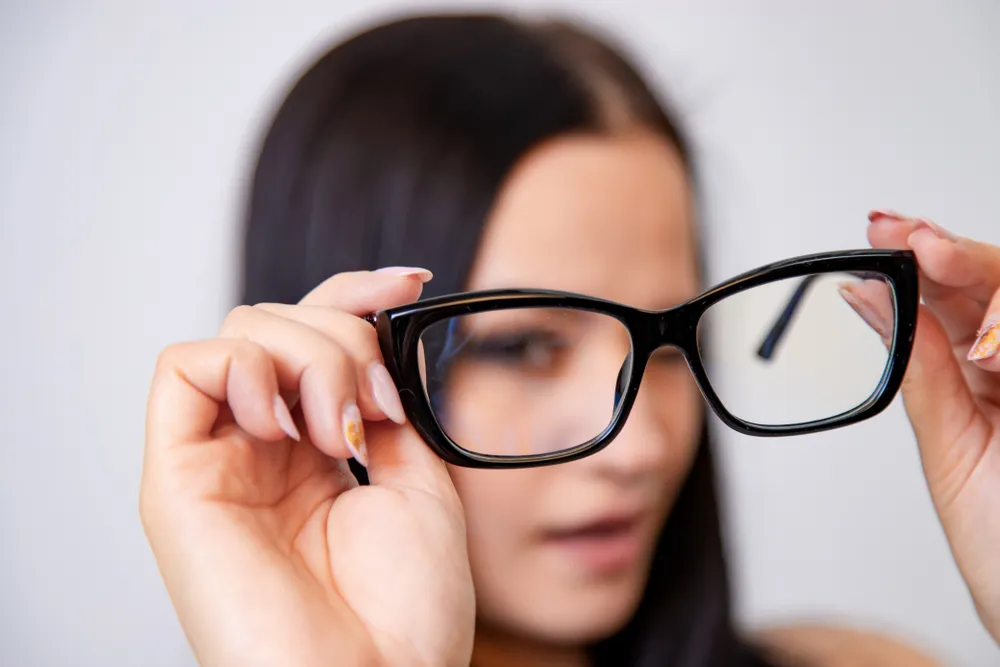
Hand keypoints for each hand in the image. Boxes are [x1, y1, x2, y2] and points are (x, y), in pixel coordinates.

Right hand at [140, 269, 474, 666]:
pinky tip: (286, 423)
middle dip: (344, 339)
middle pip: (279, 320)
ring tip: (342, 432)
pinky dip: (242, 366)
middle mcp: (261, 450)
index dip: (357, 293)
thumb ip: (385, 405)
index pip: (313, 336)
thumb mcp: (416, 483)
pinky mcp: (176, 478)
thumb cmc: (403, 610)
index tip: (413, 282)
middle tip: (377, 411)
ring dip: (308, 358)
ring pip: (240, 332)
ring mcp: (218, 460)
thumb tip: (376, 337)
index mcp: (314, 452)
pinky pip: (183, 367)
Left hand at [866, 211, 999, 641]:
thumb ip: (920, 369)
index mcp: (983, 376)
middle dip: (956, 253)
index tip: (882, 231)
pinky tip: (990, 344)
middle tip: (911, 239)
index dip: (923, 256)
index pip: (958, 296)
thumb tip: (864, 293)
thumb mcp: (951, 450)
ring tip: (948, 286)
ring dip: (993, 288)